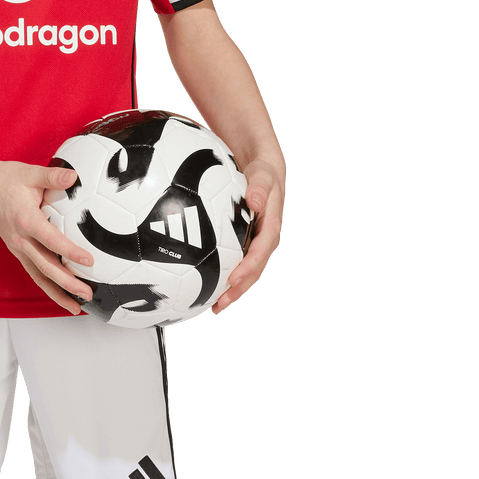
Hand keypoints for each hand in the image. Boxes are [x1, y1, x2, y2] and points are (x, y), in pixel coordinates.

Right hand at [0, 161, 94, 314]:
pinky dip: (47, 285)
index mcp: (26, 220)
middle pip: (46, 267)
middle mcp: (21, 239)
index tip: (89, 261)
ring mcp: (17, 247)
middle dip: (68, 283)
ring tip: (76, 307)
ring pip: (38, 275)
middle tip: (88, 294)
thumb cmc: (5, 179)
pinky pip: (32, 271)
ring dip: (57, 293)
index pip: (51, 241)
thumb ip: (53, 176)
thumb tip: (74, 176)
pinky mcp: (17, 250)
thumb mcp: (30, 172)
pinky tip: (60, 294)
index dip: (71, 252)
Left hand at [211, 159, 284, 314]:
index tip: (233, 278)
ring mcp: (255, 244)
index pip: (260, 252)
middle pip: (253, 270)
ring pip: (245, 272)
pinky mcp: (245, 243)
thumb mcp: (264, 176)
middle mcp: (264, 241)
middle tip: (220, 303)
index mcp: (271, 228)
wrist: (264, 172)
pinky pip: (236, 262)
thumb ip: (260, 188)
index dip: (248, 267)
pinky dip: (225, 275)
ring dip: (232, 290)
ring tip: (215, 306)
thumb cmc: (263, 174)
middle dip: (238, 289)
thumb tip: (254, 201)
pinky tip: (207, 286)